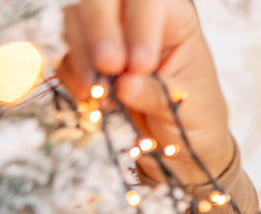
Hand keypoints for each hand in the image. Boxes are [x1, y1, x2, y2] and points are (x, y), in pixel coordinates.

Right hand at [60, 0, 234, 183]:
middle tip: (109, 67)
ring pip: (76, 19)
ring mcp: (108, 36)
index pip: (149, 0)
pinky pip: (64, 53)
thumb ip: (157, 93)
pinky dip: (72, 75)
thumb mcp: (187, 108)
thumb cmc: (196, 120)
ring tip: (101, 92)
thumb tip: (125, 83)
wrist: (181, 152)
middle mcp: (136, 20)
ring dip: (82, 54)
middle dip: (100, 29)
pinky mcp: (86, 59)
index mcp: (174, 19)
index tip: (142, 65)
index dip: (139, 24)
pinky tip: (90, 98)